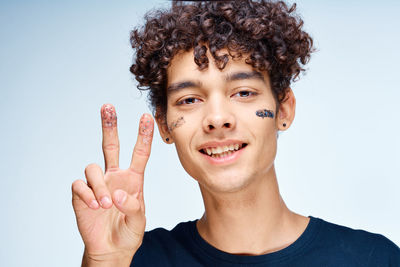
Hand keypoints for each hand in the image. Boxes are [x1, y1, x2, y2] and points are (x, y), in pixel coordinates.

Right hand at [72, 104, 153, 263]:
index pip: (139, 153)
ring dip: (99, 185)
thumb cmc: (128, 232)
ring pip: (92, 167)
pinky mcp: (81, 194)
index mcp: (133, 179)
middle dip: (109, 125)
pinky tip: (94, 207)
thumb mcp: (139, 221)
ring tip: (106, 205)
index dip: (143, 135)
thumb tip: (118, 194)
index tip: (146, 117)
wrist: (110, 249)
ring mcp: (97, 184)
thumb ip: (134, 207)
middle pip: (111, 145)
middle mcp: (114, 177)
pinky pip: (79, 184)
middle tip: (108, 106)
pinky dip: (87, 195)